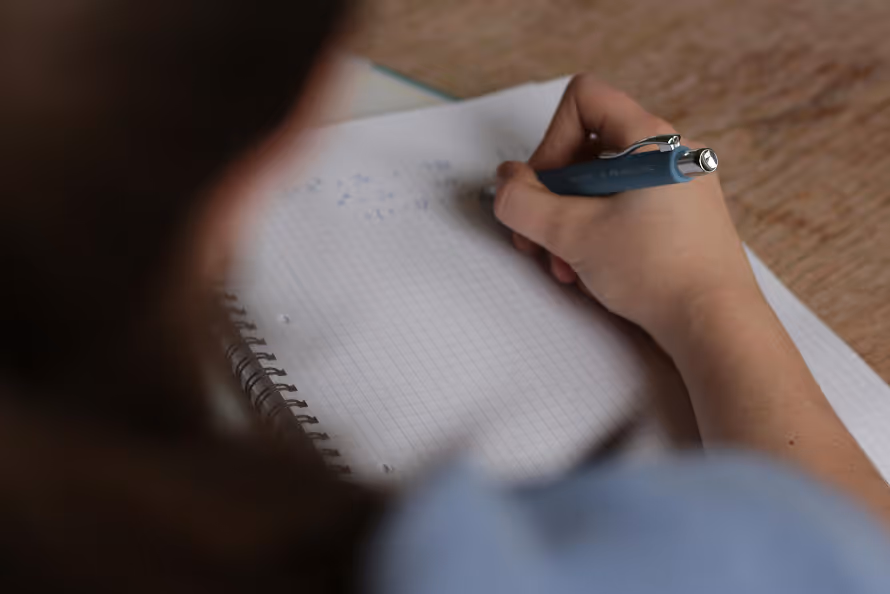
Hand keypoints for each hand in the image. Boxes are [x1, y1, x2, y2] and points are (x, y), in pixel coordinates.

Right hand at [494, 74, 760, 347]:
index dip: (550, 139)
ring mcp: (677, 186)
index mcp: (652, 141)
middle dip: (553, 196)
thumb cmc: (659, 274)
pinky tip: (589, 273)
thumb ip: (523, 203)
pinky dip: (597, 233)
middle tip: (538, 237)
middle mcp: (670, 154)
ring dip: (569, 223)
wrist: (715, 326)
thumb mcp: (573, 234)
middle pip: (587, 148)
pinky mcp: (679, 217)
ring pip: (602, 185)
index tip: (546, 188)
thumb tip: (505, 182)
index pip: (584, 99)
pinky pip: (623, 208)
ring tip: (565, 266)